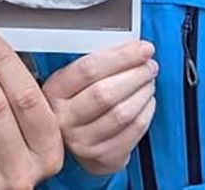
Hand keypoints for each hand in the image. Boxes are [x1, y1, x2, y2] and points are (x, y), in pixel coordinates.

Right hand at [42, 40, 156, 175]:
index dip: (120, 57)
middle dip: (135, 74)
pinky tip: (148, 100)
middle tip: (150, 65)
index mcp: (55, 91)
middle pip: (106, 93)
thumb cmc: (77, 102)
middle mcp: (64, 119)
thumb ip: (95, 63)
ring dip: (143, 92)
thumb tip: (131, 47)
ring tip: (149, 81)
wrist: (74, 143)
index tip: (142, 48)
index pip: (88, 69)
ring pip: (122, 113)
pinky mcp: (103, 157)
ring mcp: (83, 141)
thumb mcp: (73, 81)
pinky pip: (133, 131)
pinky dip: (147, 112)